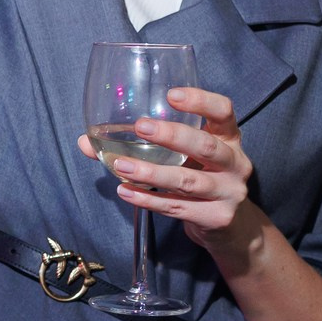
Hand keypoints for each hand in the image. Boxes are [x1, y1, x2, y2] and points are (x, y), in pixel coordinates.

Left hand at [75, 86, 257, 248]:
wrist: (228, 225)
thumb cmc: (199, 175)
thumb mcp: (183, 155)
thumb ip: (143, 143)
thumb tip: (87, 141)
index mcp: (228, 137)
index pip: (224, 111)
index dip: (201, 101)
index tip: (171, 95)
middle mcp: (235, 162)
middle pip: (206, 146)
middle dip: (172, 135)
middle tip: (141, 127)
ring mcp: (230, 192)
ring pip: (188, 181)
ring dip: (152, 173)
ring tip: (121, 166)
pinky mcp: (218, 217)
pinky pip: (179, 207)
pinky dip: (150, 200)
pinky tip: (127, 192)